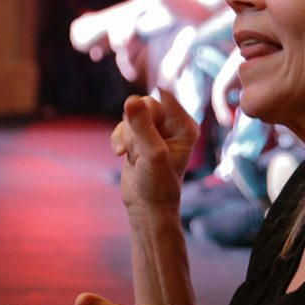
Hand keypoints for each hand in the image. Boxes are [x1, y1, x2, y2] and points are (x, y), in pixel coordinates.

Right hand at [110, 89, 198, 210]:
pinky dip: (119, 138)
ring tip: (131, 154)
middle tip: (137, 147)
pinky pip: (123, 125)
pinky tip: (120, 154)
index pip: (164, 98)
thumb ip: (142, 126)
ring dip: (126, 134)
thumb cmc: (157, 183)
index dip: (147, 108)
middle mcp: (172, 126)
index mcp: (185, 126)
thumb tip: (131, 100)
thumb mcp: (152, 154)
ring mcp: (154, 131)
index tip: (138, 123)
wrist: (146, 206)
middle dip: (134, 125)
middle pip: (145, 104)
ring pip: (131, 115)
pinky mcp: (139, 137)